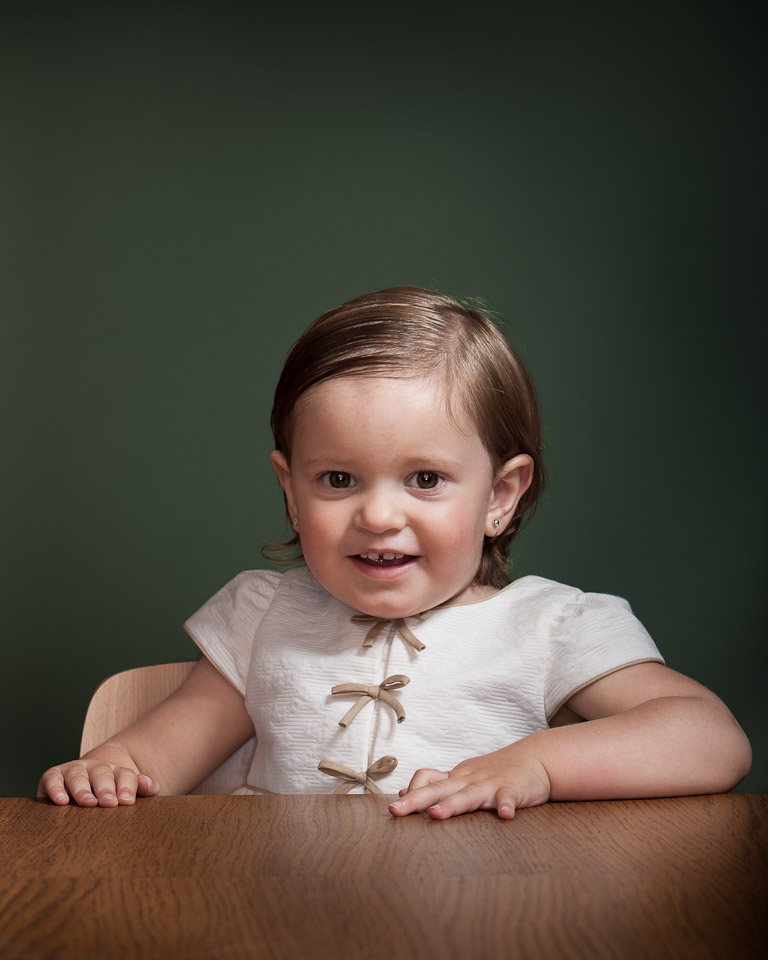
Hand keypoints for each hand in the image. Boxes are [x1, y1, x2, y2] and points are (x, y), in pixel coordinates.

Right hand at [38, 758, 158, 806]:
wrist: (85, 782)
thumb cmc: (111, 795)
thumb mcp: (129, 792)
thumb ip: (144, 788)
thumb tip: (150, 784)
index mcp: (116, 772)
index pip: (125, 775)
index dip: (127, 787)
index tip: (127, 801)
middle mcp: (95, 768)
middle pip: (102, 774)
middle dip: (106, 788)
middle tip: (109, 803)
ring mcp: (74, 770)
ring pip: (78, 776)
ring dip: (83, 789)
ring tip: (88, 802)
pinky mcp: (54, 776)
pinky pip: (52, 778)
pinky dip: (55, 788)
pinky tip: (61, 801)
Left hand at [388, 743, 551, 819]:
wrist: (534, 758)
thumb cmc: (495, 771)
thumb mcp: (463, 776)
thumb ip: (437, 785)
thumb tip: (405, 793)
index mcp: (456, 777)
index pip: (427, 778)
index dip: (412, 790)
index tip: (396, 805)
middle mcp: (468, 779)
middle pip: (438, 789)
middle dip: (415, 800)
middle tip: (395, 810)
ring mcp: (490, 784)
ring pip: (468, 795)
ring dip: (452, 804)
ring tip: (436, 814)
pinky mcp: (513, 790)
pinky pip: (509, 799)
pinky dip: (507, 806)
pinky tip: (505, 816)